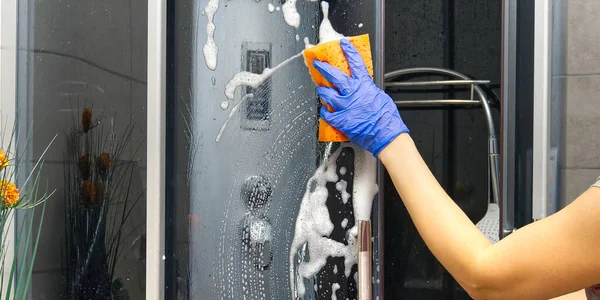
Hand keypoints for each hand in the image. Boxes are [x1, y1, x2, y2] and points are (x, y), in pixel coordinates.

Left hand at [313, 38, 409, 156]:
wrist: (385, 135)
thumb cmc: (386, 118)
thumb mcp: (380, 97)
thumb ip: (369, 90)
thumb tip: (365, 88)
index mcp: (364, 85)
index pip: (355, 63)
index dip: (348, 51)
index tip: (342, 44)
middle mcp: (352, 93)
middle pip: (334, 75)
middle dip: (323, 67)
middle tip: (317, 63)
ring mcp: (344, 106)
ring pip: (326, 94)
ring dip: (322, 91)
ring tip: (320, 89)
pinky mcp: (339, 119)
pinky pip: (326, 113)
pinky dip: (325, 111)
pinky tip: (325, 110)